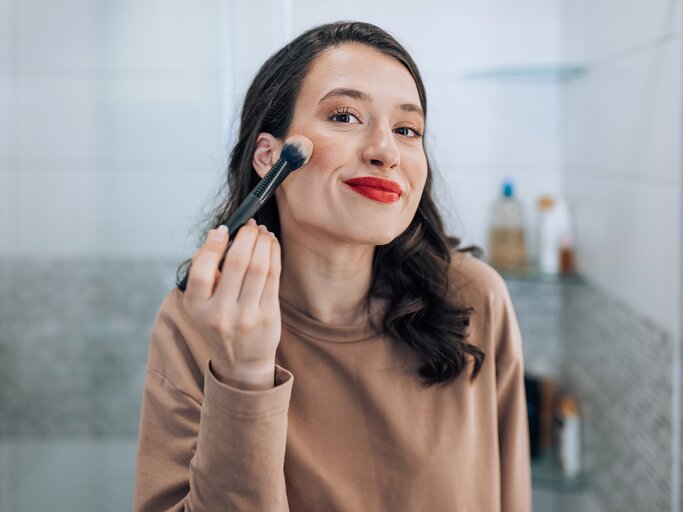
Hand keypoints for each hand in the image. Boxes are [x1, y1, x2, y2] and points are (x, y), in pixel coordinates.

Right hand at [181, 218, 281, 388]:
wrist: (240, 364)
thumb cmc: (219, 325)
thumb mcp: (199, 306)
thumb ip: (202, 274)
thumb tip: (217, 235)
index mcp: (196, 308)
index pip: (201, 269)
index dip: (213, 244)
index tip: (223, 229)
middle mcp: (219, 313)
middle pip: (236, 262)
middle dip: (246, 236)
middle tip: (249, 225)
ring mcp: (246, 316)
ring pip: (258, 266)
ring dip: (262, 242)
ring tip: (262, 232)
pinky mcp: (267, 316)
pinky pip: (273, 276)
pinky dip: (273, 254)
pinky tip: (271, 244)